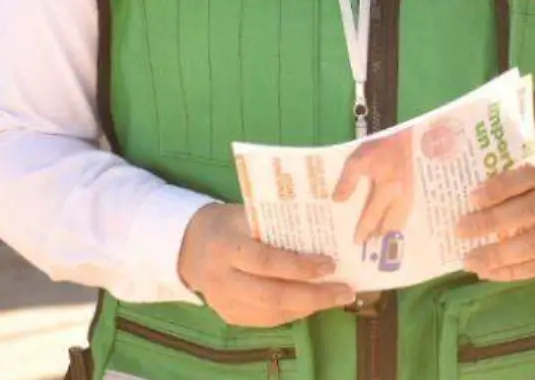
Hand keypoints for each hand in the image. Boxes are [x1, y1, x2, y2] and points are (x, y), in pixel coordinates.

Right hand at [176, 203, 352, 327]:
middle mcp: (221, 278)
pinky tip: (313, 303)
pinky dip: (293, 312)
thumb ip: (279, 225)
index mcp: (226, 247)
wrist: (190, 246)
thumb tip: (325, 235)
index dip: (299, 266)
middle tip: (345, 292)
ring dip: (308, 307)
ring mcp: (222, 301)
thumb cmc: (230, 224)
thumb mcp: (248, 215)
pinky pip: (265, 319)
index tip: (330, 264)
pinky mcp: (228, 315)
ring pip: (271, 312)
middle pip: (271, 294)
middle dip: (313, 295)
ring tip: (336, 298)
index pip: (266, 261)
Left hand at [333, 131, 417, 245]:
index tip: (356, 242)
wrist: (406, 133)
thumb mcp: (358, 160)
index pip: (373, 216)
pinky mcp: (415, 189)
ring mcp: (411, 193)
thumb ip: (348, 181)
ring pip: (402, 220)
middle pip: (391, 224)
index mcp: (388, 189)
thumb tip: (338, 201)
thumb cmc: (381, 145)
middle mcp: (401, 196)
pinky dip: (400, 221)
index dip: (364, 230)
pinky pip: (408, 212)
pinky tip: (395, 223)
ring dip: (391, 230)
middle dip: (380, 236)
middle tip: (370, 245)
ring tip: (381, 238)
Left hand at [456, 150, 534, 282]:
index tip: (472, 197)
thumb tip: (477, 197)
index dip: (502, 185)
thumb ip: (527, 175)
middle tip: (460, 230)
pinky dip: (512, 271)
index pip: (534, 172)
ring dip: (497, 254)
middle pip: (531, 211)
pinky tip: (489, 272)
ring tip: (469, 259)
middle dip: (491, 222)